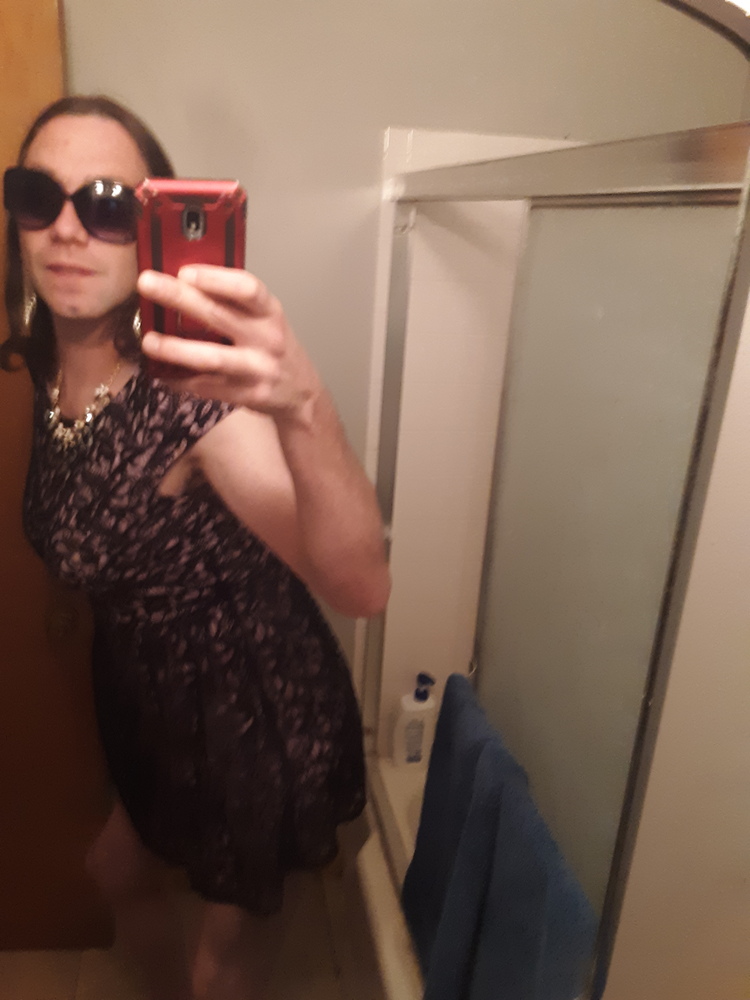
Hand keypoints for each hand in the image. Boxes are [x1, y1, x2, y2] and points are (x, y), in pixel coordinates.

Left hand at [137, 266, 320, 424]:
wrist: (302, 393)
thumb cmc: (274, 347)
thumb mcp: (265, 320)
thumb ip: (234, 303)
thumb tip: (182, 281)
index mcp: (270, 312)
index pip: (247, 288)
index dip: (215, 279)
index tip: (184, 271)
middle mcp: (267, 339)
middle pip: (219, 315)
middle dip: (179, 298)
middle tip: (146, 284)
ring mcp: (258, 369)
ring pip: (212, 358)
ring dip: (176, 349)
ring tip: (148, 341)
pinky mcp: (248, 395)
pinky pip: (208, 387)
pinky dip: (181, 380)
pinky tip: (161, 373)